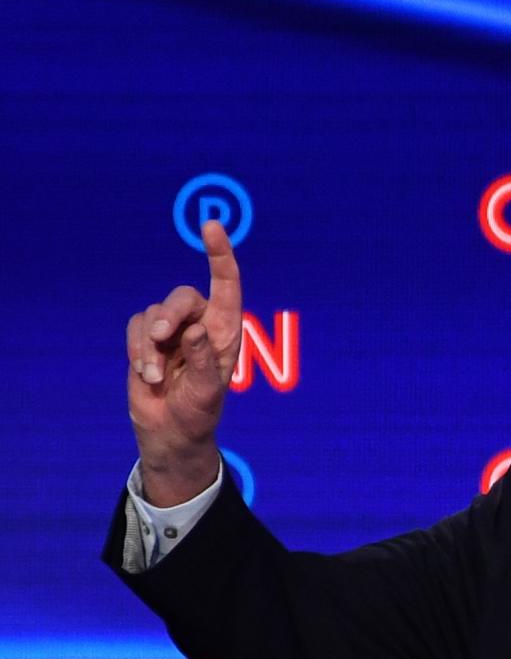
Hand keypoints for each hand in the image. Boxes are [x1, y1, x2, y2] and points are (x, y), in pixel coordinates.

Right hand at [126, 217, 243, 502]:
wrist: (171, 430)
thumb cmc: (199, 412)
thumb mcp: (206, 391)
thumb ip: (202, 360)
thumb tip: (193, 330)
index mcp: (225, 332)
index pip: (226, 286)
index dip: (220, 255)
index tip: (211, 227)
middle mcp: (200, 325)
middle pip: (182, 297)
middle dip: (169, 314)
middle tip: (162, 337)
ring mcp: (171, 330)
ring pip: (154, 314)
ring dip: (150, 346)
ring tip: (156, 376)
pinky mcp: (146, 338)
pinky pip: (136, 328)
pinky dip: (138, 350)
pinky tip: (146, 375)